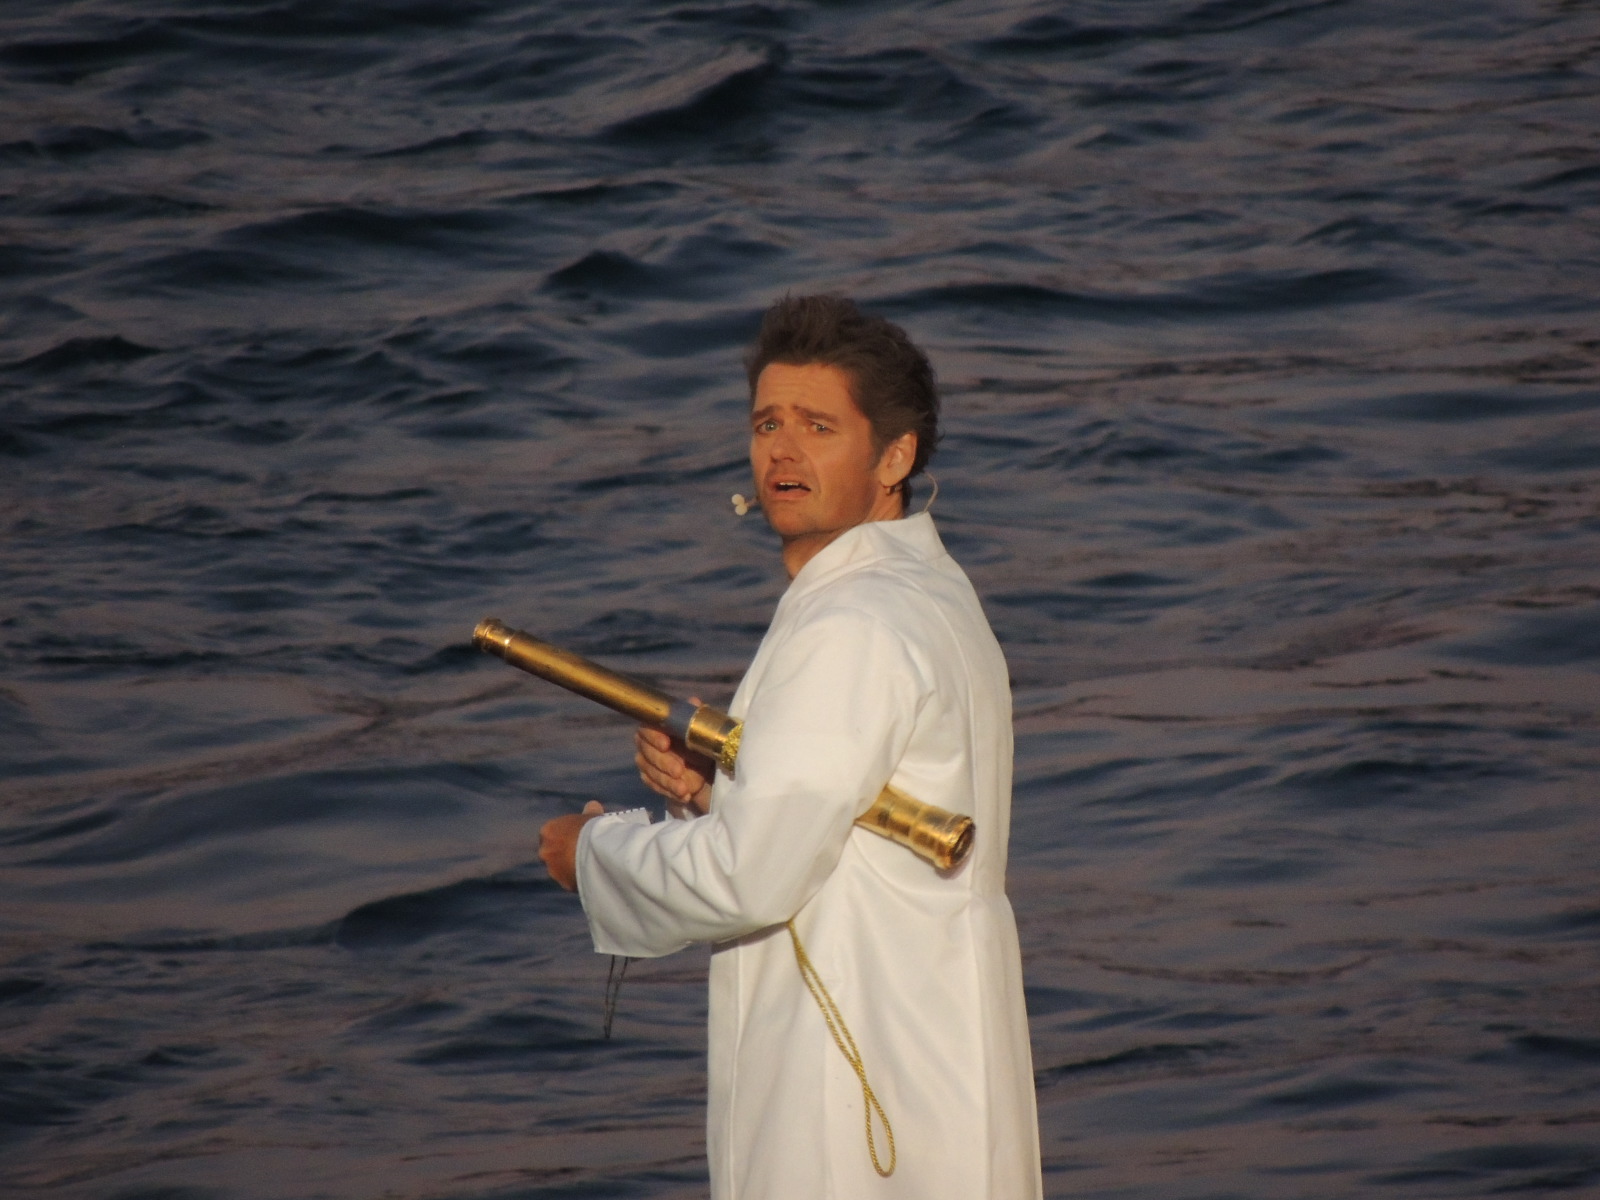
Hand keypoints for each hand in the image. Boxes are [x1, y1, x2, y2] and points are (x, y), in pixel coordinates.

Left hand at [538, 799, 604, 891]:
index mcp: (547, 831)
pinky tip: (592, 875)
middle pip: (553, 853)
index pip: (551, 834)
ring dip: (570, 868)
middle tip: (582, 853)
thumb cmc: (594, 829)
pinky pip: (571, 881)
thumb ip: (589, 812)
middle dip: (563, 854)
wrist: (599, 850)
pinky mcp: (564, 884)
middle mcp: (545, 851)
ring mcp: (553, 870)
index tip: (576, 838)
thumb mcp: (592, 816)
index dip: (564, 836)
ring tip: (590, 865)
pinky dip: (578, 879)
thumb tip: (592, 805)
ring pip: (560, 870)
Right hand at [636, 699, 713, 817]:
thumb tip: (693, 702)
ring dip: (667, 782)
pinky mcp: (652, 780)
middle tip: (679, 771)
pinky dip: (669, 792)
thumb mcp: (705, 731)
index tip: (666, 745)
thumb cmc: (704, 745)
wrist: (709, 769)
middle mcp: (648, 743)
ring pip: (650, 772)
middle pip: (647, 752)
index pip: (647, 728)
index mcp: (659, 726)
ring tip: (685, 790)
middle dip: (663, 763)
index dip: (654, 736)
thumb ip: (697, 717)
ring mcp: (648, 762)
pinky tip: (683, 796)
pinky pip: (655, 786)